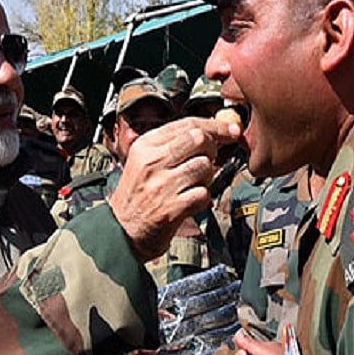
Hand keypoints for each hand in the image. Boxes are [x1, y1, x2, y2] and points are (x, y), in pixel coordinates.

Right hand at [109, 117, 240, 260]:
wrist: (123, 230)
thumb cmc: (138, 195)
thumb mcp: (145, 161)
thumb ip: (172, 144)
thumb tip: (209, 132)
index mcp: (146, 146)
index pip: (187, 124)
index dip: (215, 126)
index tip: (230, 130)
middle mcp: (153, 162)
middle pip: (199, 139)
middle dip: (212, 148)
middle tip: (208, 159)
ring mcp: (162, 185)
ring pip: (205, 166)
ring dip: (207, 176)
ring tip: (193, 184)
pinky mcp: (172, 208)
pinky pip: (204, 193)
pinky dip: (203, 198)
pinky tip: (190, 200)